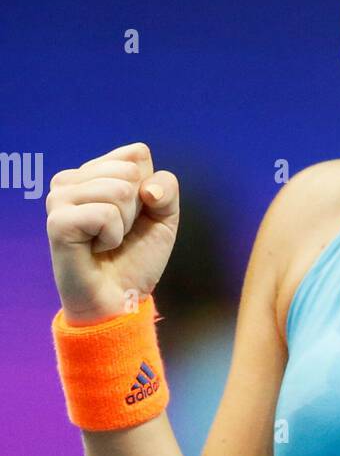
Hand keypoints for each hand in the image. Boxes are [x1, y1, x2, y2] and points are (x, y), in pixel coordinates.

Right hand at [45, 142, 179, 323]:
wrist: (121, 301)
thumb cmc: (136, 258)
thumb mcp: (163, 218)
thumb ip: (166, 189)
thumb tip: (146, 188)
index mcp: (93, 172)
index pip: (137, 154)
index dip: (149, 189)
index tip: (134, 217)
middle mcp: (71, 180)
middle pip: (129, 170)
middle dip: (136, 208)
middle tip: (118, 233)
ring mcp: (59, 198)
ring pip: (119, 190)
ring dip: (124, 224)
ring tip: (105, 242)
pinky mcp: (57, 221)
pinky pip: (106, 213)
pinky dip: (112, 236)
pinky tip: (95, 249)